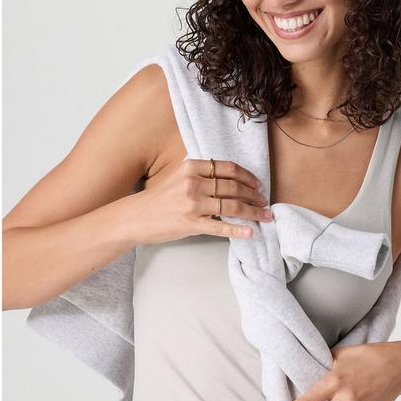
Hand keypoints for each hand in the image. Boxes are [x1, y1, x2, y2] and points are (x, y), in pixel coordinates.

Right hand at [131, 158, 272, 243]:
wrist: (135, 217)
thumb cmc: (160, 198)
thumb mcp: (179, 176)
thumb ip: (201, 174)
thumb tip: (232, 180)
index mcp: (191, 167)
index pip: (227, 168)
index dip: (247, 176)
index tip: (258, 184)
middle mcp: (193, 183)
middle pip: (233, 187)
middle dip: (253, 195)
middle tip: (264, 201)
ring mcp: (192, 204)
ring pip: (231, 206)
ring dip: (253, 212)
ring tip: (265, 215)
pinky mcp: (190, 224)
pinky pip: (220, 227)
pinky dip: (237, 230)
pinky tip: (250, 232)